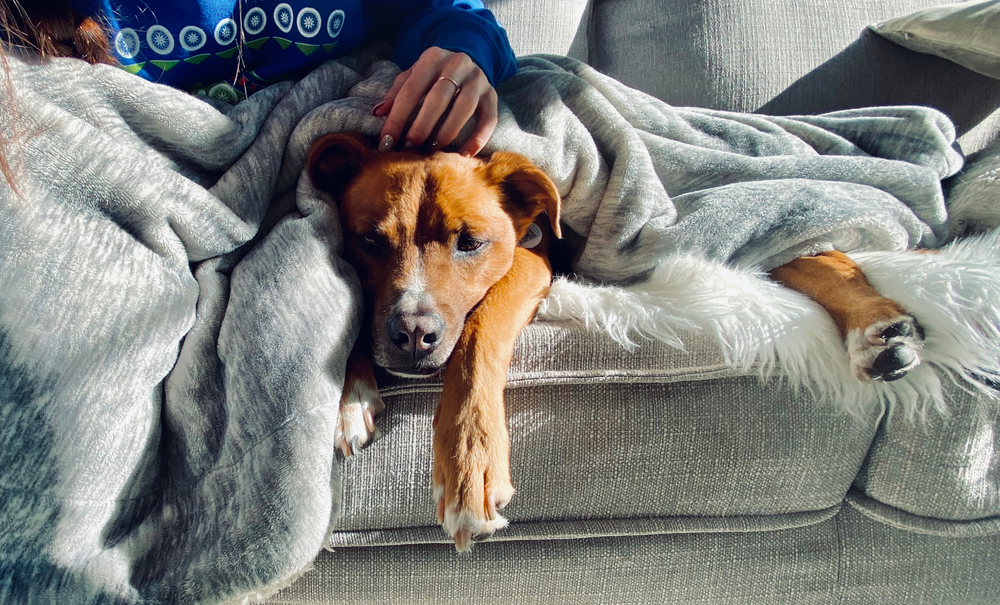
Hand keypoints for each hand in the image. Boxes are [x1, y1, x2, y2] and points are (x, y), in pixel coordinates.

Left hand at [372, 47, 498, 156]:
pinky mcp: (492, 95)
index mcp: (432, 58)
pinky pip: (488, 119)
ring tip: (432, 150)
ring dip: (447, 132)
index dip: (397, 118)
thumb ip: (397, 91)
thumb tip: (378, 113)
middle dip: (422, 125)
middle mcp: (457, 64)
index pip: (411, 90)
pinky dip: (477, 138)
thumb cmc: (434, 74)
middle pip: (439, 98)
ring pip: (464, 107)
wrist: (469, 60)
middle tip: (410, 147)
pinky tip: (464, 155)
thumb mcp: (414, 75)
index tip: (387, 142)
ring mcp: (478, 79)